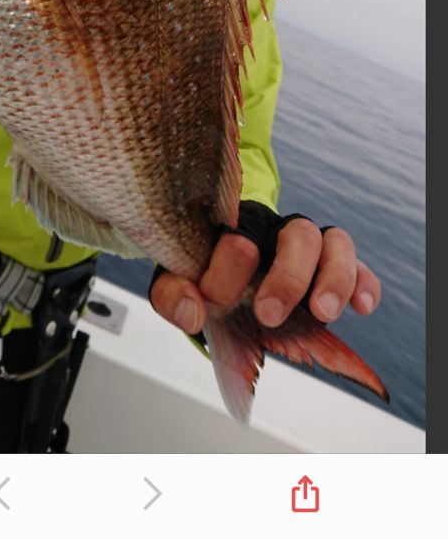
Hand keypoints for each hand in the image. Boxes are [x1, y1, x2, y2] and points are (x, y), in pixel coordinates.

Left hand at [150, 220, 380, 333]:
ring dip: (334, 279)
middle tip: (268, 314)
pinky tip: (362, 307)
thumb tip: (191, 313)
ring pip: (335, 243)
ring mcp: (309, 249)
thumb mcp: (178, 281)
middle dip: (288, 276)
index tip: (212, 298)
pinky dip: (364, 284)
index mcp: (237, 224)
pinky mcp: (332, 270)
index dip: (228, 266)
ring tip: (322, 314)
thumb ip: (173, 294)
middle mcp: (278, 231)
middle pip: (299, 233)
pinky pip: (359, 267)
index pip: (242, 232)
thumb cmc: (202, 273)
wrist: (223, 273)